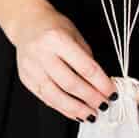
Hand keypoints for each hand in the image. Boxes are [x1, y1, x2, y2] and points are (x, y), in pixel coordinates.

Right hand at [10, 5, 116, 122]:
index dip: (101, 83)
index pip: (85, 67)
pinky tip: (75, 112)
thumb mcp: (74, 35)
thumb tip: (100, 85)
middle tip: (104, 105)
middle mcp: (42, 53)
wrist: (26, 23)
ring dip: (77, 109)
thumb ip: (86, 59)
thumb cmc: (53, 27)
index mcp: (57, 39)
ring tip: (91, 115)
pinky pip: (46, 99)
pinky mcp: (26, 79)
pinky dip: (63, 108)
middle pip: (71, 83)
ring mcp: (31, 68)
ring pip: (56, 96)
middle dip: (91, 98)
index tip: (112, 93)